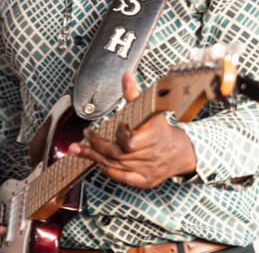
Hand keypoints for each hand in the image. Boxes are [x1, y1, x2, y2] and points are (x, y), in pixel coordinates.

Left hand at [69, 73, 197, 188]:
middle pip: (116, 154)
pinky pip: (121, 178)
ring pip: (115, 166)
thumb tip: (126, 76)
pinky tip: (98, 162)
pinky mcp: (144, 181)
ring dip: (95, 157)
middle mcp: (149, 156)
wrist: (179, 152)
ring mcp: (146, 170)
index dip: (120, 135)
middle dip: (96, 145)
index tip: (116, 124)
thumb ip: (134, 94)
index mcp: (152, 137)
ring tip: (79, 149)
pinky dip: (108, 170)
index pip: (130, 142)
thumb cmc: (160, 129)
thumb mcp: (150, 110)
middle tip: (85, 135)